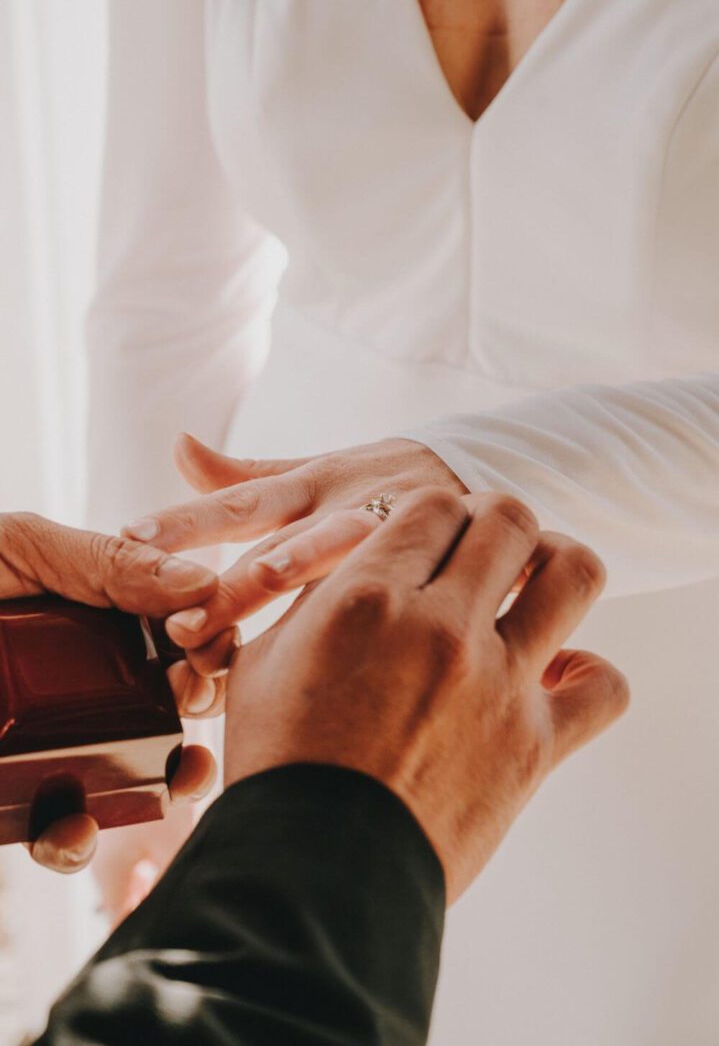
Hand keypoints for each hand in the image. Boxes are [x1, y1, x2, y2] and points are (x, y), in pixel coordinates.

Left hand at [0, 512, 221, 873]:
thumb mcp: (21, 548)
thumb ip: (112, 563)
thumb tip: (202, 580)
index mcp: (93, 619)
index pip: (173, 629)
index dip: (207, 636)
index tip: (211, 637)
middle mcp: (81, 682)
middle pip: (169, 701)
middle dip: (202, 704)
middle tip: (198, 694)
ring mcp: (46, 741)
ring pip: (131, 772)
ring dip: (172, 778)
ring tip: (182, 773)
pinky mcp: (7, 795)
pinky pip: (56, 831)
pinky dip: (74, 837)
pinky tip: (68, 820)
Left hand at [121, 433, 466, 670]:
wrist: (483, 479)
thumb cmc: (383, 480)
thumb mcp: (316, 470)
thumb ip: (247, 473)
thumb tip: (179, 446)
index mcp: (310, 487)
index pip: (239, 503)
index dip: (189, 521)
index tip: (135, 537)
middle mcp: (344, 507)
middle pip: (279, 549)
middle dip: (231, 588)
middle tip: (182, 626)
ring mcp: (391, 532)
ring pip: (337, 563)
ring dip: (297, 583)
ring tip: (263, 603)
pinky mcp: (435, 556)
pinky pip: (402, 589)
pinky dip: (380, 615)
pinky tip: (357, 653)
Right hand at [222, 491, 628, 901]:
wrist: (310, 874)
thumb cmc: (278, 767)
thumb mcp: (266, 663)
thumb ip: (316, 601)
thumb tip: (352, 566)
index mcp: (368, 598)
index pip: (433, 502)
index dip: (433, 510)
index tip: (426, 533)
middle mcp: (442, 627)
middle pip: (509, 518)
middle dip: (495, 521)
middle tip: (479, 549)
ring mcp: (499, 684)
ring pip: (573, 574)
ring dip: (556, 565)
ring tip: (531, 585)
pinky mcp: (534, 745)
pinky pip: (603, 689)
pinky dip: (589, 674)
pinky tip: (556, 675)